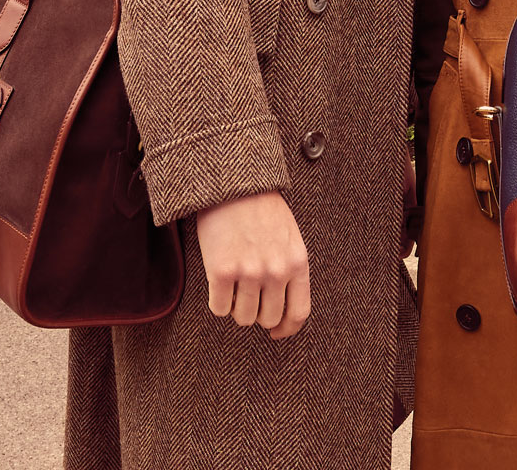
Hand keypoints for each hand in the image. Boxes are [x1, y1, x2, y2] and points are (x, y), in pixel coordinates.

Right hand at [195, 191, 311, 339]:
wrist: (231, 183)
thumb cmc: (260, 208)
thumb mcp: (289, 237)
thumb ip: (289, 269)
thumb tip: (282, 308)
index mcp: (297, 262)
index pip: (298, 312)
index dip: (286, 329)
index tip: (276, 333)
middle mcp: (276, 271)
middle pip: (268, 319)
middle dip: (258, 314)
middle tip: (248, 298)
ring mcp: (249, 272)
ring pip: (243, 317)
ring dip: (237, 308)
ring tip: (233, 286)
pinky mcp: (221, 271)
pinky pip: (219, 308)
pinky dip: (217, 302)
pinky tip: (218, 283)